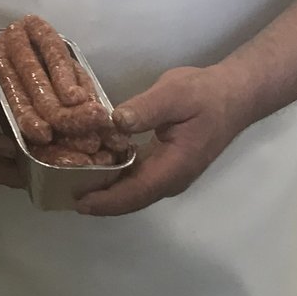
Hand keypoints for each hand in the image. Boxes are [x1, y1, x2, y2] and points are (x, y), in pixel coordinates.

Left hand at [75, 65, 252, 215]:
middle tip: (63, 192)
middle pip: (132, 197)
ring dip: (106, 190)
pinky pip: (137, 177)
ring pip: (134, 190)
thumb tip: (115, 122)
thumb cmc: (204, 94)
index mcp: (175, 166)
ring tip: (71, 183)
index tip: (79, 202)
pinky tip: (94, 166)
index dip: (107, 200)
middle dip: (100, 200)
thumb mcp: (174, 93)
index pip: (137, 192)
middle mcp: (172, 177)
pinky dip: (115, 176)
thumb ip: (145, 109)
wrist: (233, 94)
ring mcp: (170, 173)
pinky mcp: (165, 164)